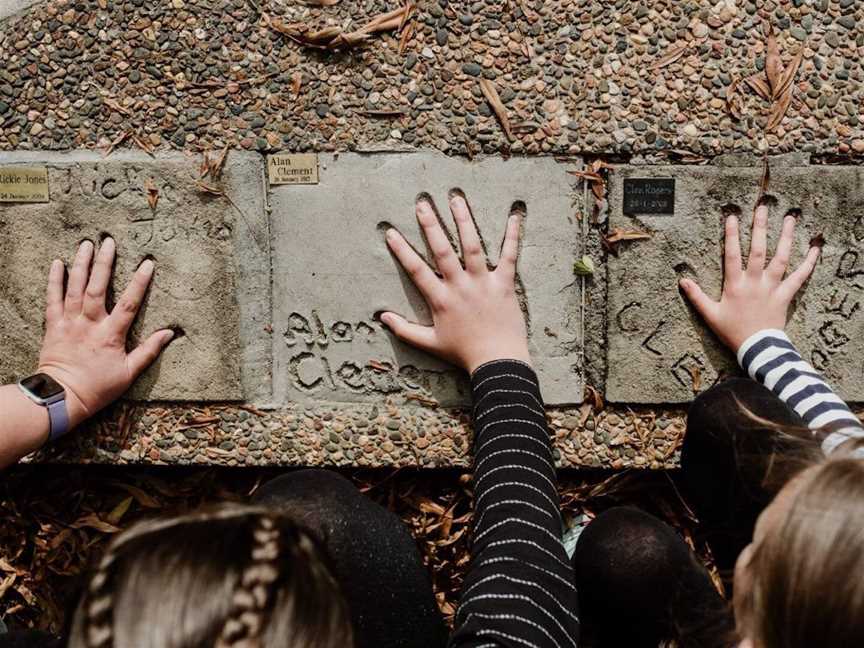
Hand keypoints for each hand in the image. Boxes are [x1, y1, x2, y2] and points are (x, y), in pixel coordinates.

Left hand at [37, 238, 173, 428]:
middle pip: (98, 288)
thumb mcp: (129, 373)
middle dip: (104, 263)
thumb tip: (169, 333)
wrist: (61, 398)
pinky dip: (54, 280)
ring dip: (81, 265)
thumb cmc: (98, 388)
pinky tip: (58, 263)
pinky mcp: (53, 326)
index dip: (140, 282)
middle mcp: (90, 324)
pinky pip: (52, 299)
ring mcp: (69, 323)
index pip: (129, 304)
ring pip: (75, 288)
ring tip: (86, 244)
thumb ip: (149, 351)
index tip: (148, 263)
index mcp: (111, 335)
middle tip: (109, 242)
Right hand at [381, 194, 529, 373]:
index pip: (416, 270)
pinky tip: (514, 216)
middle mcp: (460, 286)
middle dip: (431, 225)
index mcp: (440, 299)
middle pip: (442, 250)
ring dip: (464, 221)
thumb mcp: (429, 343)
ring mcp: (483, 283)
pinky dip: (512, 236)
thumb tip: (382, 317)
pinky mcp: (504, 284)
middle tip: (422, 203)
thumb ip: (404, 330)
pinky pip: (509, 256)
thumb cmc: (462, 353)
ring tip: (456, 199)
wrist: (497, 361)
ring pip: (471, 246)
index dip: (402, 251)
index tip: (391, 232)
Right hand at [679, 203, 820, 350]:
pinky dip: (808, 263)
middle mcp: (754, 282)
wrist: (757, 348)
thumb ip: (696, 296)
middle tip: (762, 208)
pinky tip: (815, 249)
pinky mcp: (785, 295)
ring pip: (780, 258)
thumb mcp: (710, 314)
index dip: (731, 235)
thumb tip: (682, 280)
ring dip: (786, 238)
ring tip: (790, 219)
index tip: (732, 217)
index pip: (732, 255)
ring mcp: (771, 287)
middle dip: (760, 228)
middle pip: (757, 250)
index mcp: (734, 285)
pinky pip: (799, 277)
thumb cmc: (732, 332)